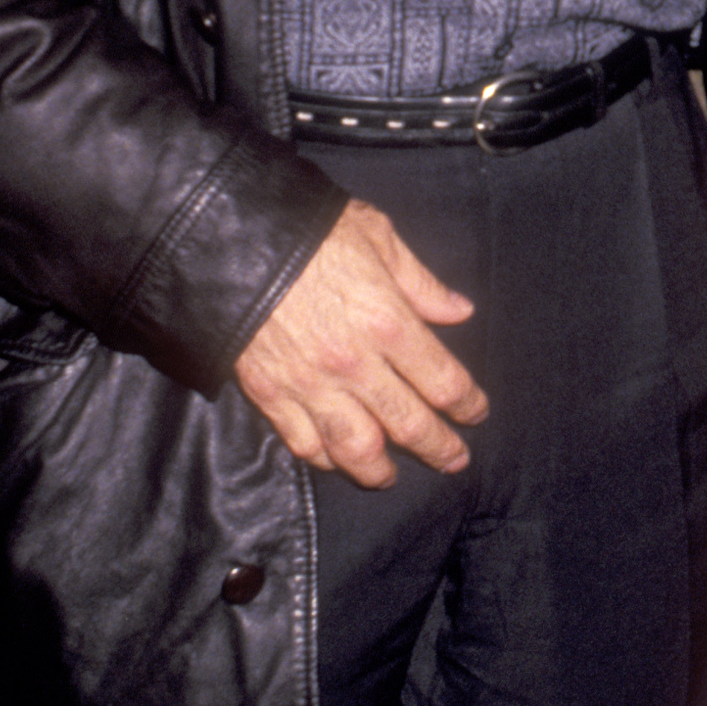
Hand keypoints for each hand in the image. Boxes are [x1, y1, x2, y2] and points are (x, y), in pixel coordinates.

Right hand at [235, 201, 485, 486]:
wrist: (230, 240)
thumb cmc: (309, 229)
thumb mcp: (376, 235)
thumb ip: (420, 282)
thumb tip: (460, 310)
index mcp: (388, 322)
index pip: (442, 380)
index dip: (466, 403)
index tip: (476, 412)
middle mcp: (355, 364)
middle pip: (409, 423)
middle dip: (439, 447)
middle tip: (455, 459)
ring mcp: (310, 385)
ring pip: (356, 448)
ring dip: (381, 469)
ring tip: (392, 476)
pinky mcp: (270, 394)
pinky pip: (304, 442)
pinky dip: (325, 458)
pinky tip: (338, 460)